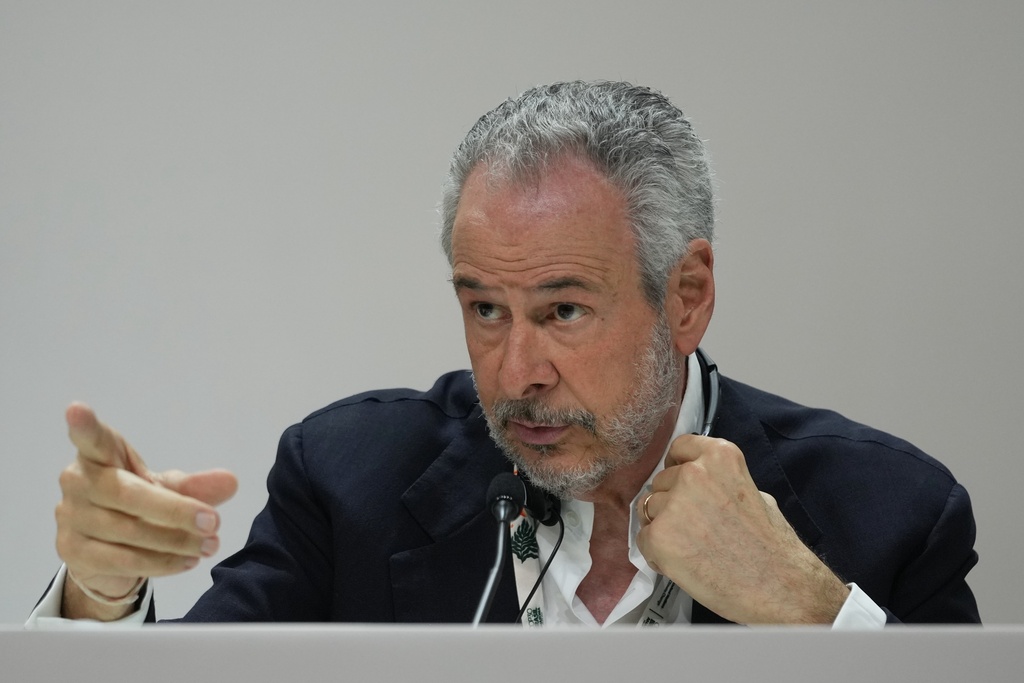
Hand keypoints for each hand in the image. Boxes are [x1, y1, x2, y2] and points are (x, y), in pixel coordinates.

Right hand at [55, 402, 237, 618]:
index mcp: (99, 455)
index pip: (92, 440)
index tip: (78, 409)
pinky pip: (123, 561)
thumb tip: (231, 482)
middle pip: (126, 494)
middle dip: (175, 510)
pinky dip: (161, 562)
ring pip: (128, 532)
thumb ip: (194, 485)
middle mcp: (77, 483)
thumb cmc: (136, 505)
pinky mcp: (73, 553)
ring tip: (210, 544)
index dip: (84, 427)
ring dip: (176, 541)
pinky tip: (188, 560)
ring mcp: (71, 518)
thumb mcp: (167, 489)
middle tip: (214, 521)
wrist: (105, 552)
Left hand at [635, 435, 847, 623]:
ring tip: (692, 548)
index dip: (678, 467)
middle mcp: (692, 473)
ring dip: (663, 526)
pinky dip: (657, 552)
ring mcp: (673, 504)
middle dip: (672, 501)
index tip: (682, 482)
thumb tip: (700, 485)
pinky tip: (683, 564)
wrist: (778, 588)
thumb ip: (721, 482)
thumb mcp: (754, 493)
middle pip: (662, 481)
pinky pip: (644, 538)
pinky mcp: (659, 537)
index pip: (680, 447)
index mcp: (719, 456)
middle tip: (695, 528)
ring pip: (649, 508)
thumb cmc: (772, 546)